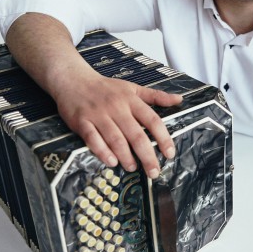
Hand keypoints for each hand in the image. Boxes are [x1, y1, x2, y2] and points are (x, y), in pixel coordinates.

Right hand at [57, 72, 181, 176]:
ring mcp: (98, 115)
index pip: (152, 120)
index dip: (163, 138)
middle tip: (154, 171)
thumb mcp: (132, 88)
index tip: (169, 154)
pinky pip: (93, 139)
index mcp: (131, 100)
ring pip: (115, 139)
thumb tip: (179, 99)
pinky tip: (111, 162)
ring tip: (133, 167)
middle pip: (136, 134)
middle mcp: (116, 107)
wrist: (73, 79)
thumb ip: (156, 96)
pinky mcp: (82, 122)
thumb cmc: (105, 87)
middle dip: (147, 156)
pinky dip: (102, 152)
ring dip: (126, 156)